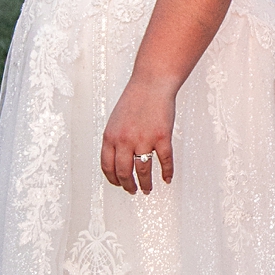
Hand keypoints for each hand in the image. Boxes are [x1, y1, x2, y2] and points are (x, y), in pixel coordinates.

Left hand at [101, 76, 176, 194]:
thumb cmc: (135, 99)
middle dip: (128, 185)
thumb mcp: (116, 120)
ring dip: (145, 184)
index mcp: (110, 136)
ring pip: (143, 171)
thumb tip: (117, 159)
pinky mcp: (162, 137)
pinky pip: (164, 161)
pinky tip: (166, 178)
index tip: (118, 184)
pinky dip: (166, 172)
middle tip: (132, 190)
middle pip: (123, 172)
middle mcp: (125, 140)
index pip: (107, 166)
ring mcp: (143, 139)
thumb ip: (115, 139)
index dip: (113, 179)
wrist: (152, 83)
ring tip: (147, 189)